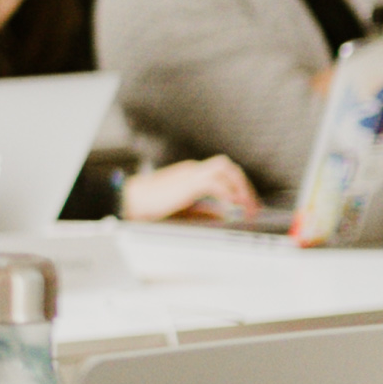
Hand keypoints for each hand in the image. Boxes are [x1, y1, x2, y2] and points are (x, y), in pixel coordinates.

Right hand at [122, 155, 259, 223]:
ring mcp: (191, 173)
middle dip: (243, 186)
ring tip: (245, 205)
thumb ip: (204, 210)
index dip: (238, 188)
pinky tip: (232, 207)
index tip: (247, 204)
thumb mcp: (183, 209)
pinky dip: (228, 194)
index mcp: (190, 175)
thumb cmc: (150, 206)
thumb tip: (225, 216)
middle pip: (227, 167)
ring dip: (239, 187)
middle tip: (252, 206)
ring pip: (225, 170)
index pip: (222, 174)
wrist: (129, 199)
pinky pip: (215, 184)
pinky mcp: (188, 182)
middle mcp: (193, 170)